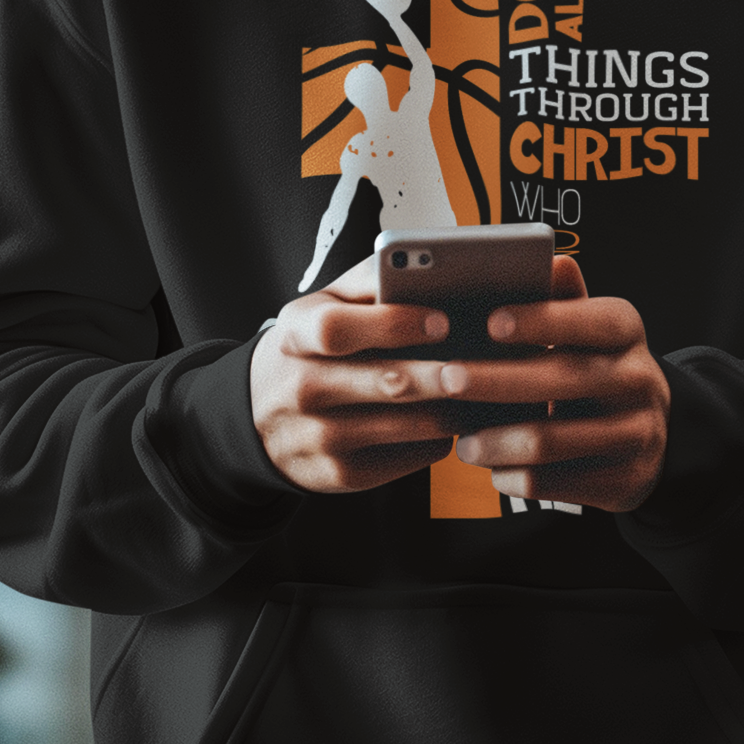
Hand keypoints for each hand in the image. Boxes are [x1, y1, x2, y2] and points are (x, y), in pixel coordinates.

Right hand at [250, 258, 459, 493]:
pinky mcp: (341, 476)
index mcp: (296, 334)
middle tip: (482, 363)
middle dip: (442, 374)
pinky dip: (443, 437)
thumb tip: (432, 267)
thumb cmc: (311, 348)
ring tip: (484, 387)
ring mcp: (320, 438)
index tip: (442, 320)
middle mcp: (303, 388)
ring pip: (410, 425)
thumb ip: (369, 282)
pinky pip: (411, 457)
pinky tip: (457, 418)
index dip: (393, 324)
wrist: (260, 415)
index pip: (337, 329)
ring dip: (455, 407)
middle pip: (387, 382)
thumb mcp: (321, 305)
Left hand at [447, 257, 668, 513]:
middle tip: (446, 378)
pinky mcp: (623, 481)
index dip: (541, 320)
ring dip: (496, 440)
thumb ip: (562, 300)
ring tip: (461, 441)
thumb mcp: (589, 329)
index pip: (589, 320)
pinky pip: (555, 482)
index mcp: (626, 331)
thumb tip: (549, 261)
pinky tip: (492, 466)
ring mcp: (636, 433)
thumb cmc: (598, 367)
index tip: (490, 321)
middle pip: (561, 379)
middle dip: (497, 380)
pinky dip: (514, 475)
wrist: (653, 433)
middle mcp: (639, 379)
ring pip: (551, 440)